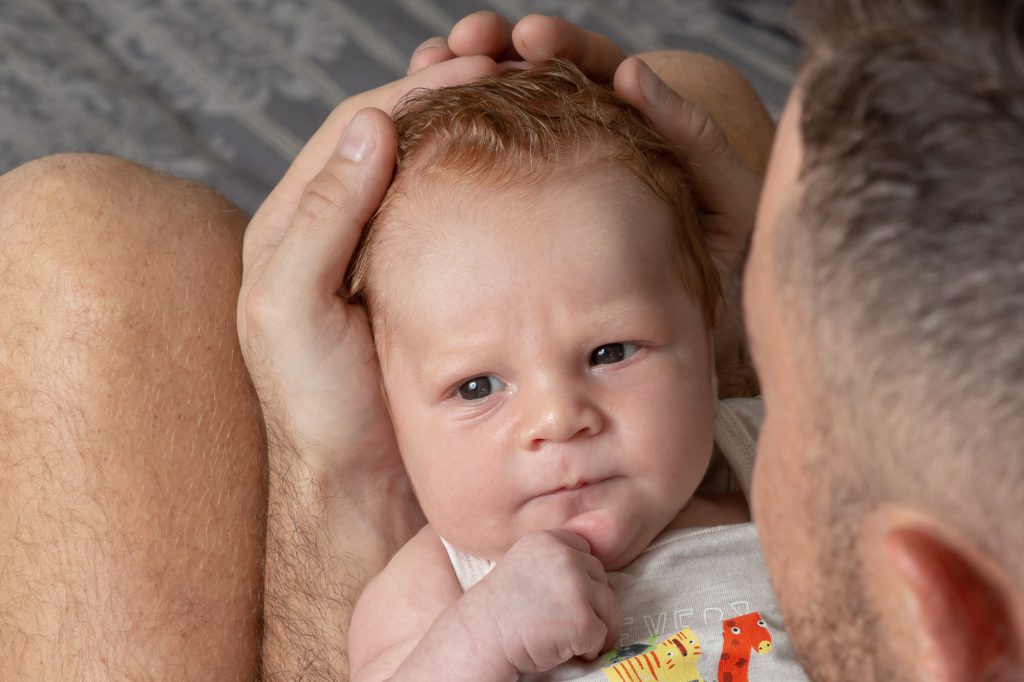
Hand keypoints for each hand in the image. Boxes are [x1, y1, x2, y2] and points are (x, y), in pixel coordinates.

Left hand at [237, 55, 497, 512]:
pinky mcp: (436, 288)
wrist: (362, 487)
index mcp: (296, 225)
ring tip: (529, 102)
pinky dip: (493, 189)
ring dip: (477, 134)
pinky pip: (463, 220)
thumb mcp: (294, 311)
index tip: (475, 66)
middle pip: (398, 137)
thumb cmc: (319, 409)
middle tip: (510, 65)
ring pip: (435, 172)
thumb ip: (323, 219)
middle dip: (451, 96)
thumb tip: (370, 127)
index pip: (357, 129)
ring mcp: (393, 257)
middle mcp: (343, 230)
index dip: (414, 91)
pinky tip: (530, 176)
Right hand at [410, 13, 763, 393]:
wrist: (699, 327)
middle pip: (532, 80)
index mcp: (629, 124)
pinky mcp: (522, 216)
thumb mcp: (725, 195)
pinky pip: (483, 172)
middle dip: (494, 51)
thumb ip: (692, 136)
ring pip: (499, 119)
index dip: (559, 47)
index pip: (589, 71)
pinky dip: (452, 148)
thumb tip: (634, 73)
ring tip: (431, 69)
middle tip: (465, 40)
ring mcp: (547, 176)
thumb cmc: (721, 263)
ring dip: (462, 85)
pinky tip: (421, 137)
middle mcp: (582, 142)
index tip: (528, 37)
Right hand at [459, 530, 619, 673]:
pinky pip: (602, 636)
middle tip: (562, 621)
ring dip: (594, 626)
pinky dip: (587, 649)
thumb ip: (555, 561)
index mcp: (549, 541)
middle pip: (601, 579)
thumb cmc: (501, 610)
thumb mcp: (525, 565)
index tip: (562, 597)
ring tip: (564, 635)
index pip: (586, 552)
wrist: (480, 639)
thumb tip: (592, 574)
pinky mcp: (583, 619)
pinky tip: (561, 648)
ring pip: (608, 608)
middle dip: (590, 603)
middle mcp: (566, 558)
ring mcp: (576, 587)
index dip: (579, 577)